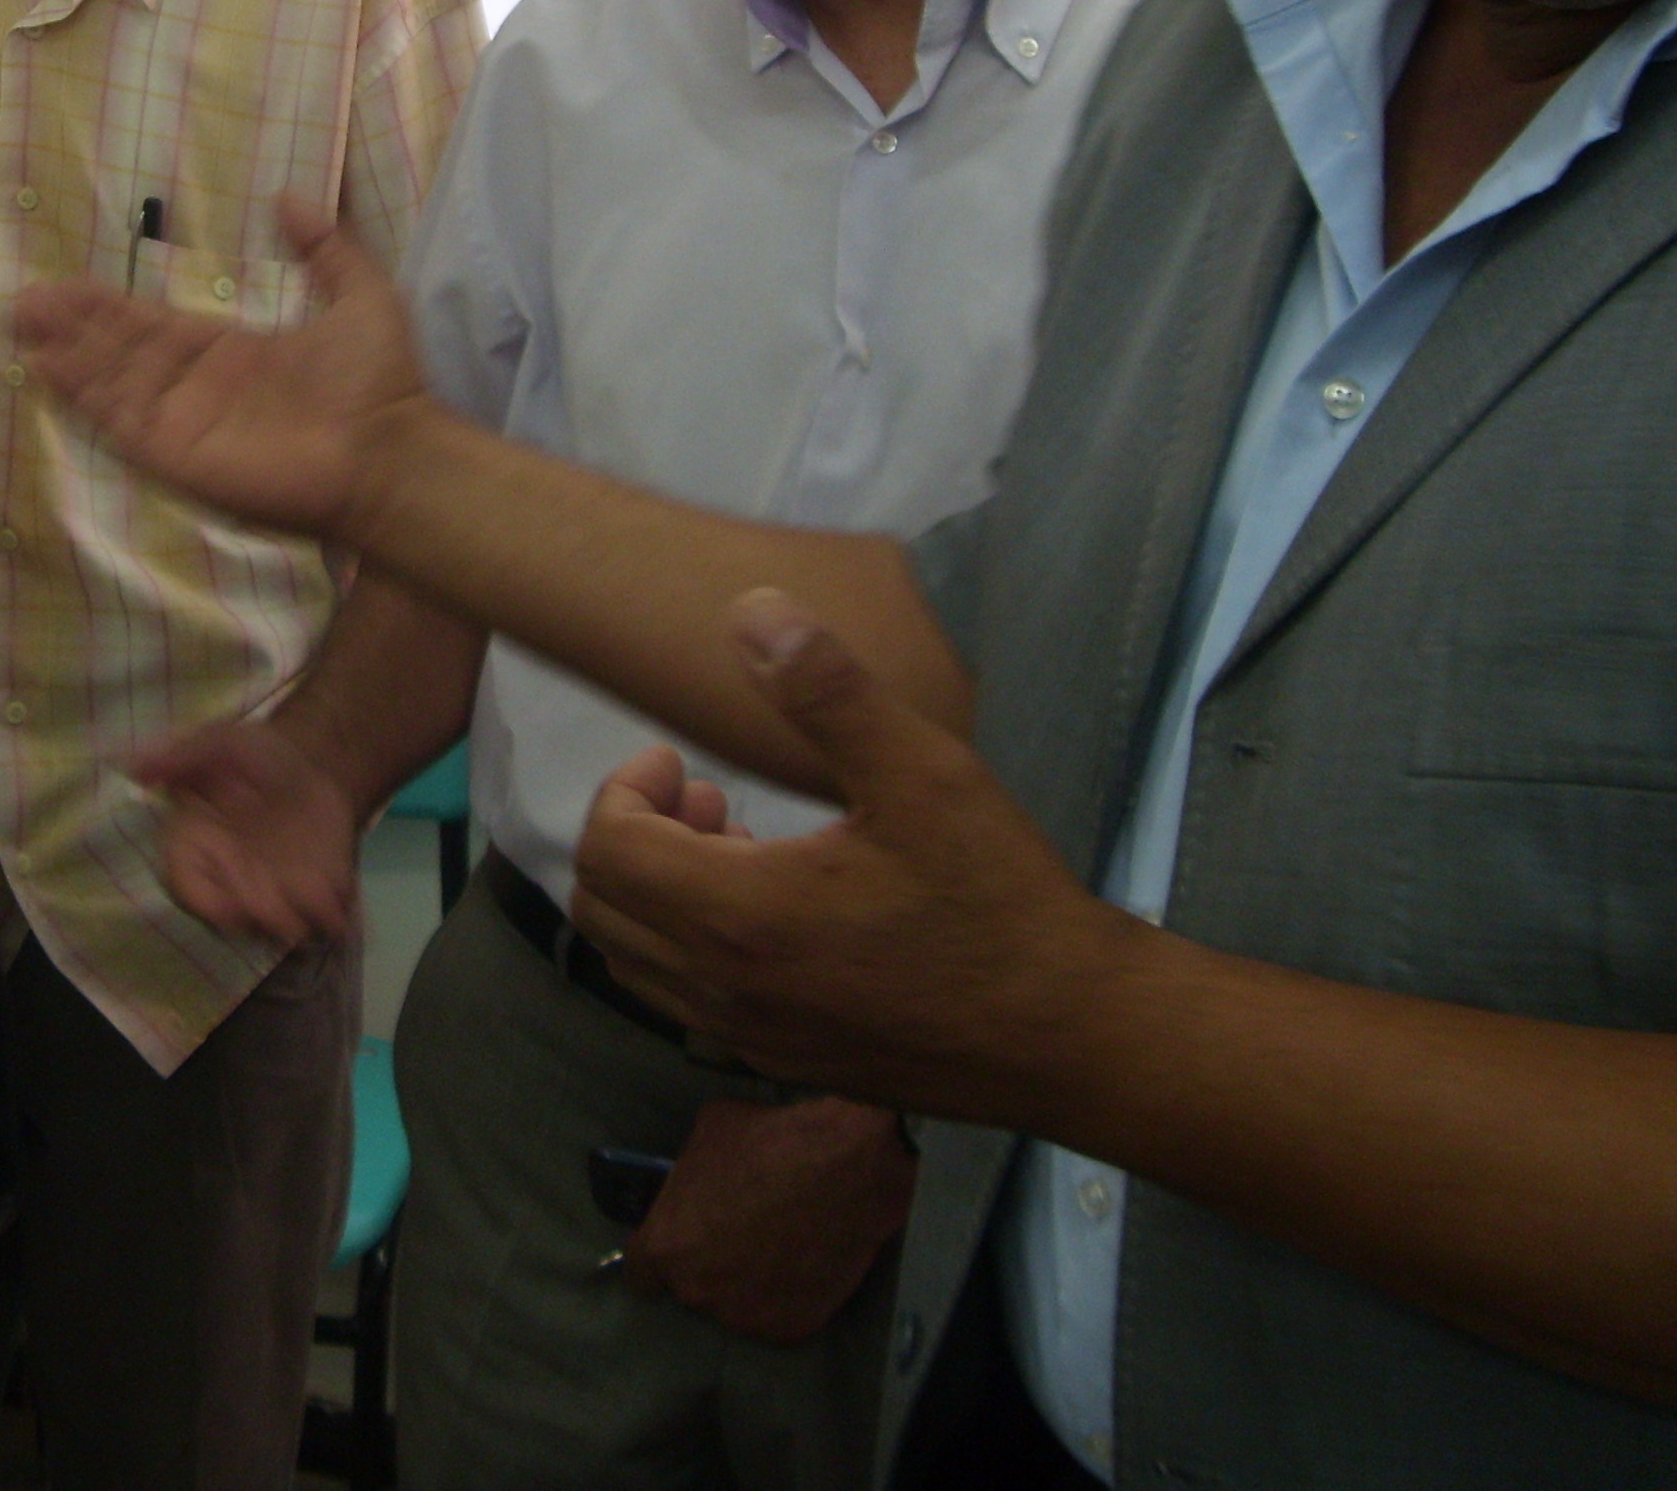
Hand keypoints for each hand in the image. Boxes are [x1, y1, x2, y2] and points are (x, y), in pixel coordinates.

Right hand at [16, 198, 430, 538]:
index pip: (154, 326)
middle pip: (120, 350)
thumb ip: (324, 246)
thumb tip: (288, 194)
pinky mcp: (177, 456)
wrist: (391, 453)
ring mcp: (184, 423)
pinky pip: (119, 422)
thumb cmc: (379, 381)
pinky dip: (83, 396)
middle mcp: (197, 387)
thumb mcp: (358, 293)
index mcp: (231, 353)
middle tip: (24, 297)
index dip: (108, 307)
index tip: (64, 282)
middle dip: (74, 324)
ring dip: (68, 353)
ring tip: (22, 322)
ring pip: (111, 381)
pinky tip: (47, 369)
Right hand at [132, 718, 363, 948]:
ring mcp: (273, 896)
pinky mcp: (314, 899)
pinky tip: (342, 893)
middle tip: (284, 911)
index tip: (232, 908)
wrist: (315, 765)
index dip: (207, 904)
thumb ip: (181, 755)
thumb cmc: (257, 757)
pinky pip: (321, 922)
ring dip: (299, 922)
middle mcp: (230, 881)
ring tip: (318, 898)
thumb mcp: (220, 742)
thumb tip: (133, 767)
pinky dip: (332, 915)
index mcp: (198, 847)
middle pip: (237, 920)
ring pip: (280, 929)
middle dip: (262, 918)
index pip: (186, 888)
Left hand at [568, 589, 1142, 1124]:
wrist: (1073, 1037)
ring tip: (739, 844)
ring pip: (639, 966)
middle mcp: (724, 992)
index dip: (625, 788)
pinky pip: (689, 1006)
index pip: (609, 849)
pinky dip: (692, 950)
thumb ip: (827, 690)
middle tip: (706, 797)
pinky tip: (777, 911)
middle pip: (602, 910)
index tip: (681, 759)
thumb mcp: (922, 774)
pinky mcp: (787, 1065)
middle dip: (634, 838)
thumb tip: (749, 609)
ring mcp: (751, 1041)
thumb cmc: (999, 902)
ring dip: (659, 895)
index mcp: (738, 918)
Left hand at [622, 1094, 915, 1342]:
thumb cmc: (767, 1144)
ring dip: (747, 1285)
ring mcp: (745, 1316)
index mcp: (667, 1247)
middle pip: (692, 1287)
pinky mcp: (791, 1328)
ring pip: (735, 1304)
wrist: (845, 1171)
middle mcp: (699, 1291)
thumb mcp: (709, 1137)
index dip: (657, 1258)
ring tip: (778, 1248)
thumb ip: (692, 1174)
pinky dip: (788, 1297)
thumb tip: (698, 1180)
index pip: (640, 1273)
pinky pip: (778, 1315)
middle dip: (708, 1265)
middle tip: (740, 1234)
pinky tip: (804, 1264)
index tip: (676, 1247)